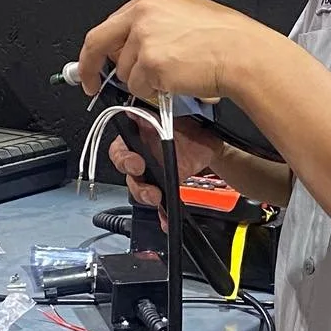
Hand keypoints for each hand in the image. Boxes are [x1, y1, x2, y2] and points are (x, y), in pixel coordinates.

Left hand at [78, 0, 266, 105]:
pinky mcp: (150, 63)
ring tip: (172, 76)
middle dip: (91, 67)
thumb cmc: (226, 37)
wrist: (242, 52)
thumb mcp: (185, 16)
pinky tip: (175, 82)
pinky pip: (139, 87)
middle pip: (100, 42)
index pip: (111, 23)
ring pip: (125, 72)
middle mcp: (143, 14)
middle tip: (91, 83)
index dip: (100, 47)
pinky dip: (154, 91)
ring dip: (143, 81)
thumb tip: (134, 49)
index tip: (95, 60)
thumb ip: (154, 26)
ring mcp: (144, 38)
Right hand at [109, 117, 226, 213]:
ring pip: (139, 190)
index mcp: (138, 137)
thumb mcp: (173, 115)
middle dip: (135, 182)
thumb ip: (153, 114)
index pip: (120, 150)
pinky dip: (162, 214)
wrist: (211, 144)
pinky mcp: (165, 187)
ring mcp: (152, 174)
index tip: (136, 164)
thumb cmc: (190, 126)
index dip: (123, 159)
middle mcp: (142, 157)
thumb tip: (133, 111)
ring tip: (156, 198)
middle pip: (127, 174)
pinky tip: (166, 220)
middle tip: (147, 184)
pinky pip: (159, 205)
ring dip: (145, 196)